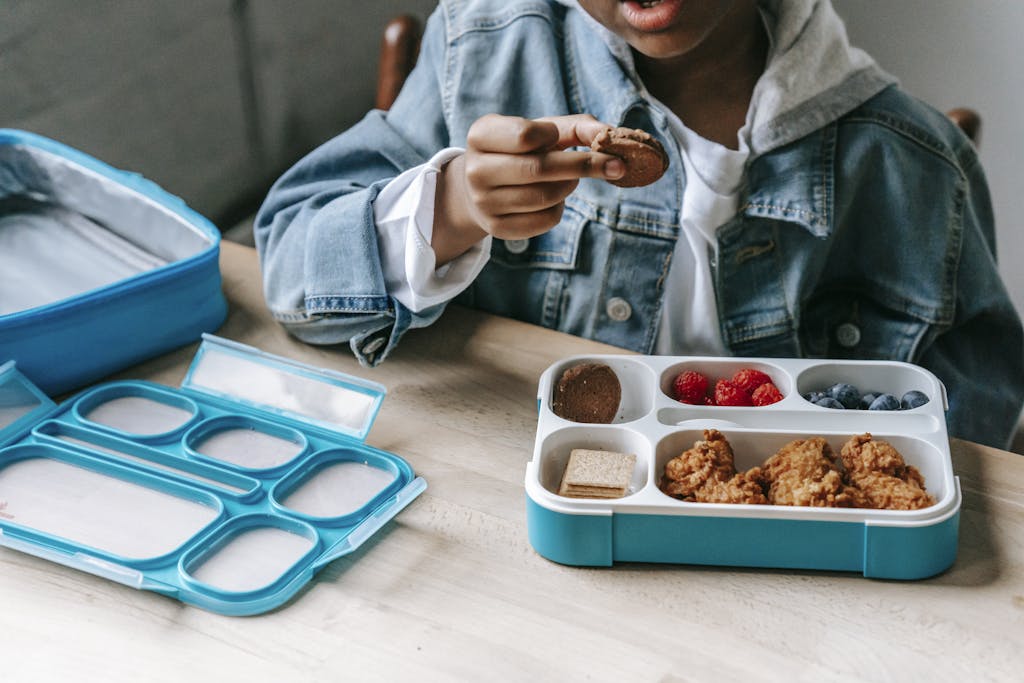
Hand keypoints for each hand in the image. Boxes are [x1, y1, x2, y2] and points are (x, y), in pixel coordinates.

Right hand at [432, 113, 623, 264]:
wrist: (480, 188)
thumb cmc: (519, 151)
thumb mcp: (540, 130)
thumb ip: (576, 127)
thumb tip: (610, 134)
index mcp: (481, 135)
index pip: (524, 135)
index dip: (551, 136)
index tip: (559, 138)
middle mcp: (476, 170)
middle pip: (540, 169)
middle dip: (584, 165)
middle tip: (616, 165)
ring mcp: (484, 202)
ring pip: (545, 197)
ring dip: (570, 186)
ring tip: (571, 179)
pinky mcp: (497, 228)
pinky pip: (544, 220)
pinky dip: (560, 208)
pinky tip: (555, 198)